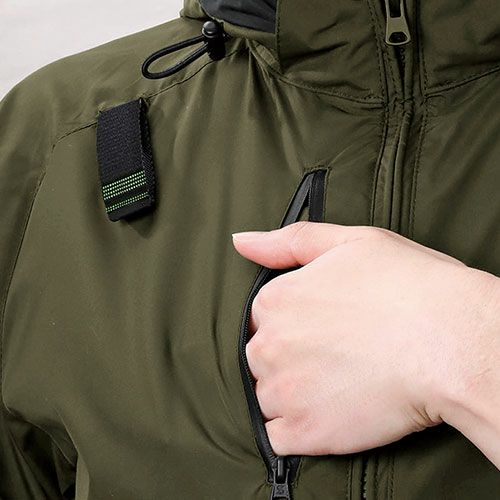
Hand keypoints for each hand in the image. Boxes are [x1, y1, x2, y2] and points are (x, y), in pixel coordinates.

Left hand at [232, 222, 499, 466]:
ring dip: (291, 395)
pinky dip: (295, 431)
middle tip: (333, 357)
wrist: (450, 342)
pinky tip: (327, 414)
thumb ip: (289, 242)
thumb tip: (242, 241)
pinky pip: (278, 436)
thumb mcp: (349, 242)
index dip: (291, 324)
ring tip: (336, 386)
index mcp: (276, 299)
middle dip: (288, 358)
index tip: (321, 329)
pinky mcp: (304, 432)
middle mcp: (268, 345)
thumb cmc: (408, 286)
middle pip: (261, 358)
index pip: (261, 318)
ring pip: (267, 397)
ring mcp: (283, 391)